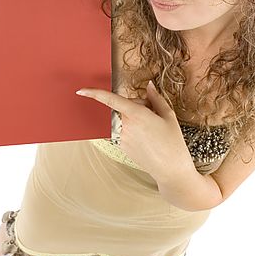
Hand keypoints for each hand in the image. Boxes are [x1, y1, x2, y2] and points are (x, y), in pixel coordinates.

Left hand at [76, 80, 193, 178]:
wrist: (170, 169)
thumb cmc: (173, 142)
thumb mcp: (168, 116)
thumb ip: (156, 98)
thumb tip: (149, 86)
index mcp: (137, 115)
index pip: (110, 100)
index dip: (94, 94)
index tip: (81, 90)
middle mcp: (126, 126)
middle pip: (122, 107)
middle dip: (135, 104)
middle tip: (152, 112)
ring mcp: (122, 138)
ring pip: (123, 119)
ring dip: (133, 117)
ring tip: (151, 127)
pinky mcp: (122, 146)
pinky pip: (124, 130)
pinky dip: (132, 128)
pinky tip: (147, 137)